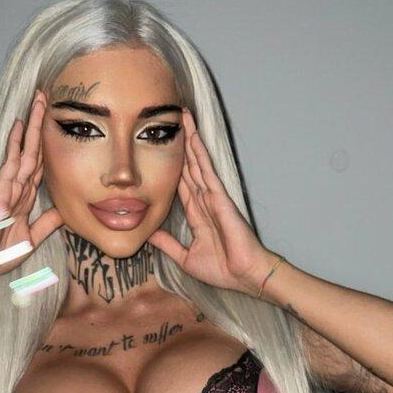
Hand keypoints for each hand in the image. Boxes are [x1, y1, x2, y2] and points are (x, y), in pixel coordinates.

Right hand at [0, 90, 64, 286]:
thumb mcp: (32, 239)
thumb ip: (47, 224)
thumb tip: (64, 213)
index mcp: (26, 199)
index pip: (41, 167)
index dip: (50, 147)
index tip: (58, 127)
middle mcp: (18, 187)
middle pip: (34, 150)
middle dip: (42, 126)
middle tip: (48, 99)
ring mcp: (9, 185)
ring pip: (26, 150)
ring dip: (33, 125)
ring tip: (39, 100)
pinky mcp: (1, 188)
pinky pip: (12, 161)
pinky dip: (16, 142)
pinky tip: (20, 124)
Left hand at [147, 108, 275, 295]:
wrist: (243, 275)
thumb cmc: (222, 269)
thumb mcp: (185, 257)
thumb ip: (168, 245)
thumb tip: (148, 236)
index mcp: (198, 215)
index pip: (182, 185)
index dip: (173, 167)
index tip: (163, 150)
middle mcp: (205, 201)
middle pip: (189, 167)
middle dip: (181, 145)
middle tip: (171, 120)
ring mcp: (213, 197)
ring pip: (198, 162)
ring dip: (190, 140)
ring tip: (182, 116)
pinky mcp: (220, 197)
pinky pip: (207, 170)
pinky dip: (200, 153)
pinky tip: (193, 136)